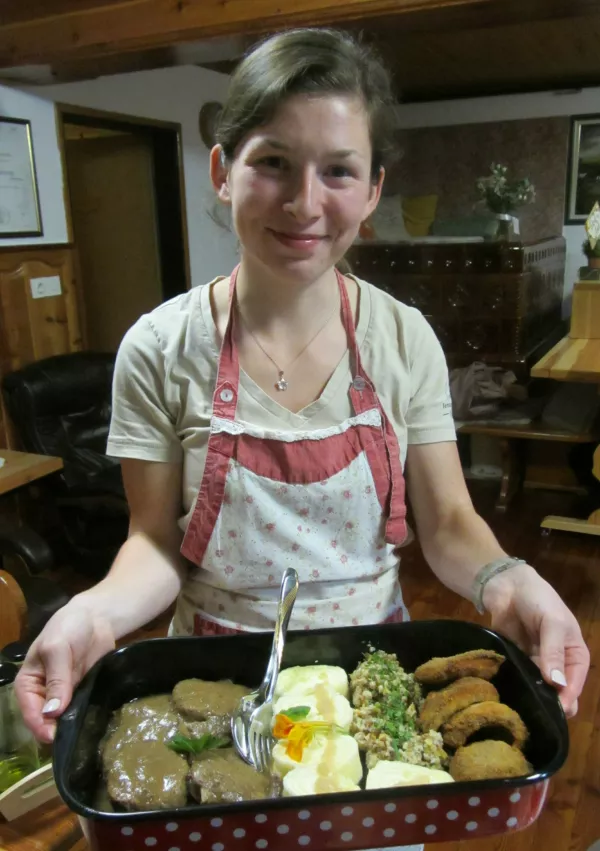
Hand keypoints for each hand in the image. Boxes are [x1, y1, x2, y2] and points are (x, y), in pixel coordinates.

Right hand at [15, 600, 114, 742]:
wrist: (96, 618)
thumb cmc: (68, 627)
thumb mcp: (57, 649)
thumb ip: (57, 679)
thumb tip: (52, 712)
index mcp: (28, 684)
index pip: (30, 712)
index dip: (40, 726)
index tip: (54, 737)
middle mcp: (44, 695)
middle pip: (47, 721)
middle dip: (58, 730)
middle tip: (73, 736)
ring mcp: (66, 696)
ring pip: (66, 720)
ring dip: (74, 726)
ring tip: (85, 734)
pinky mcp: (83, 694)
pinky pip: (83, 711)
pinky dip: (88, 718)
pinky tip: (96, 724)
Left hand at [483, 564, 588, 717]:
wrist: (507, 587)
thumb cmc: (539, 600)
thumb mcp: (553, 622)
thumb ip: (554, 651)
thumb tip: (557, 684)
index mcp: (575, 656)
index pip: (575, 685)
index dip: (567, 698)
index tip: (555, 710)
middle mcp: (558, 665)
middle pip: (558, 693)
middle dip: (549, 703)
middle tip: (535, 710)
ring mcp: (535, 666)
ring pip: (537, 691)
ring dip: (531, 697)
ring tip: (520, 707)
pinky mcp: (516, 663)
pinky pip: (518, 681)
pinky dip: (515, 687)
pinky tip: (508, 696)